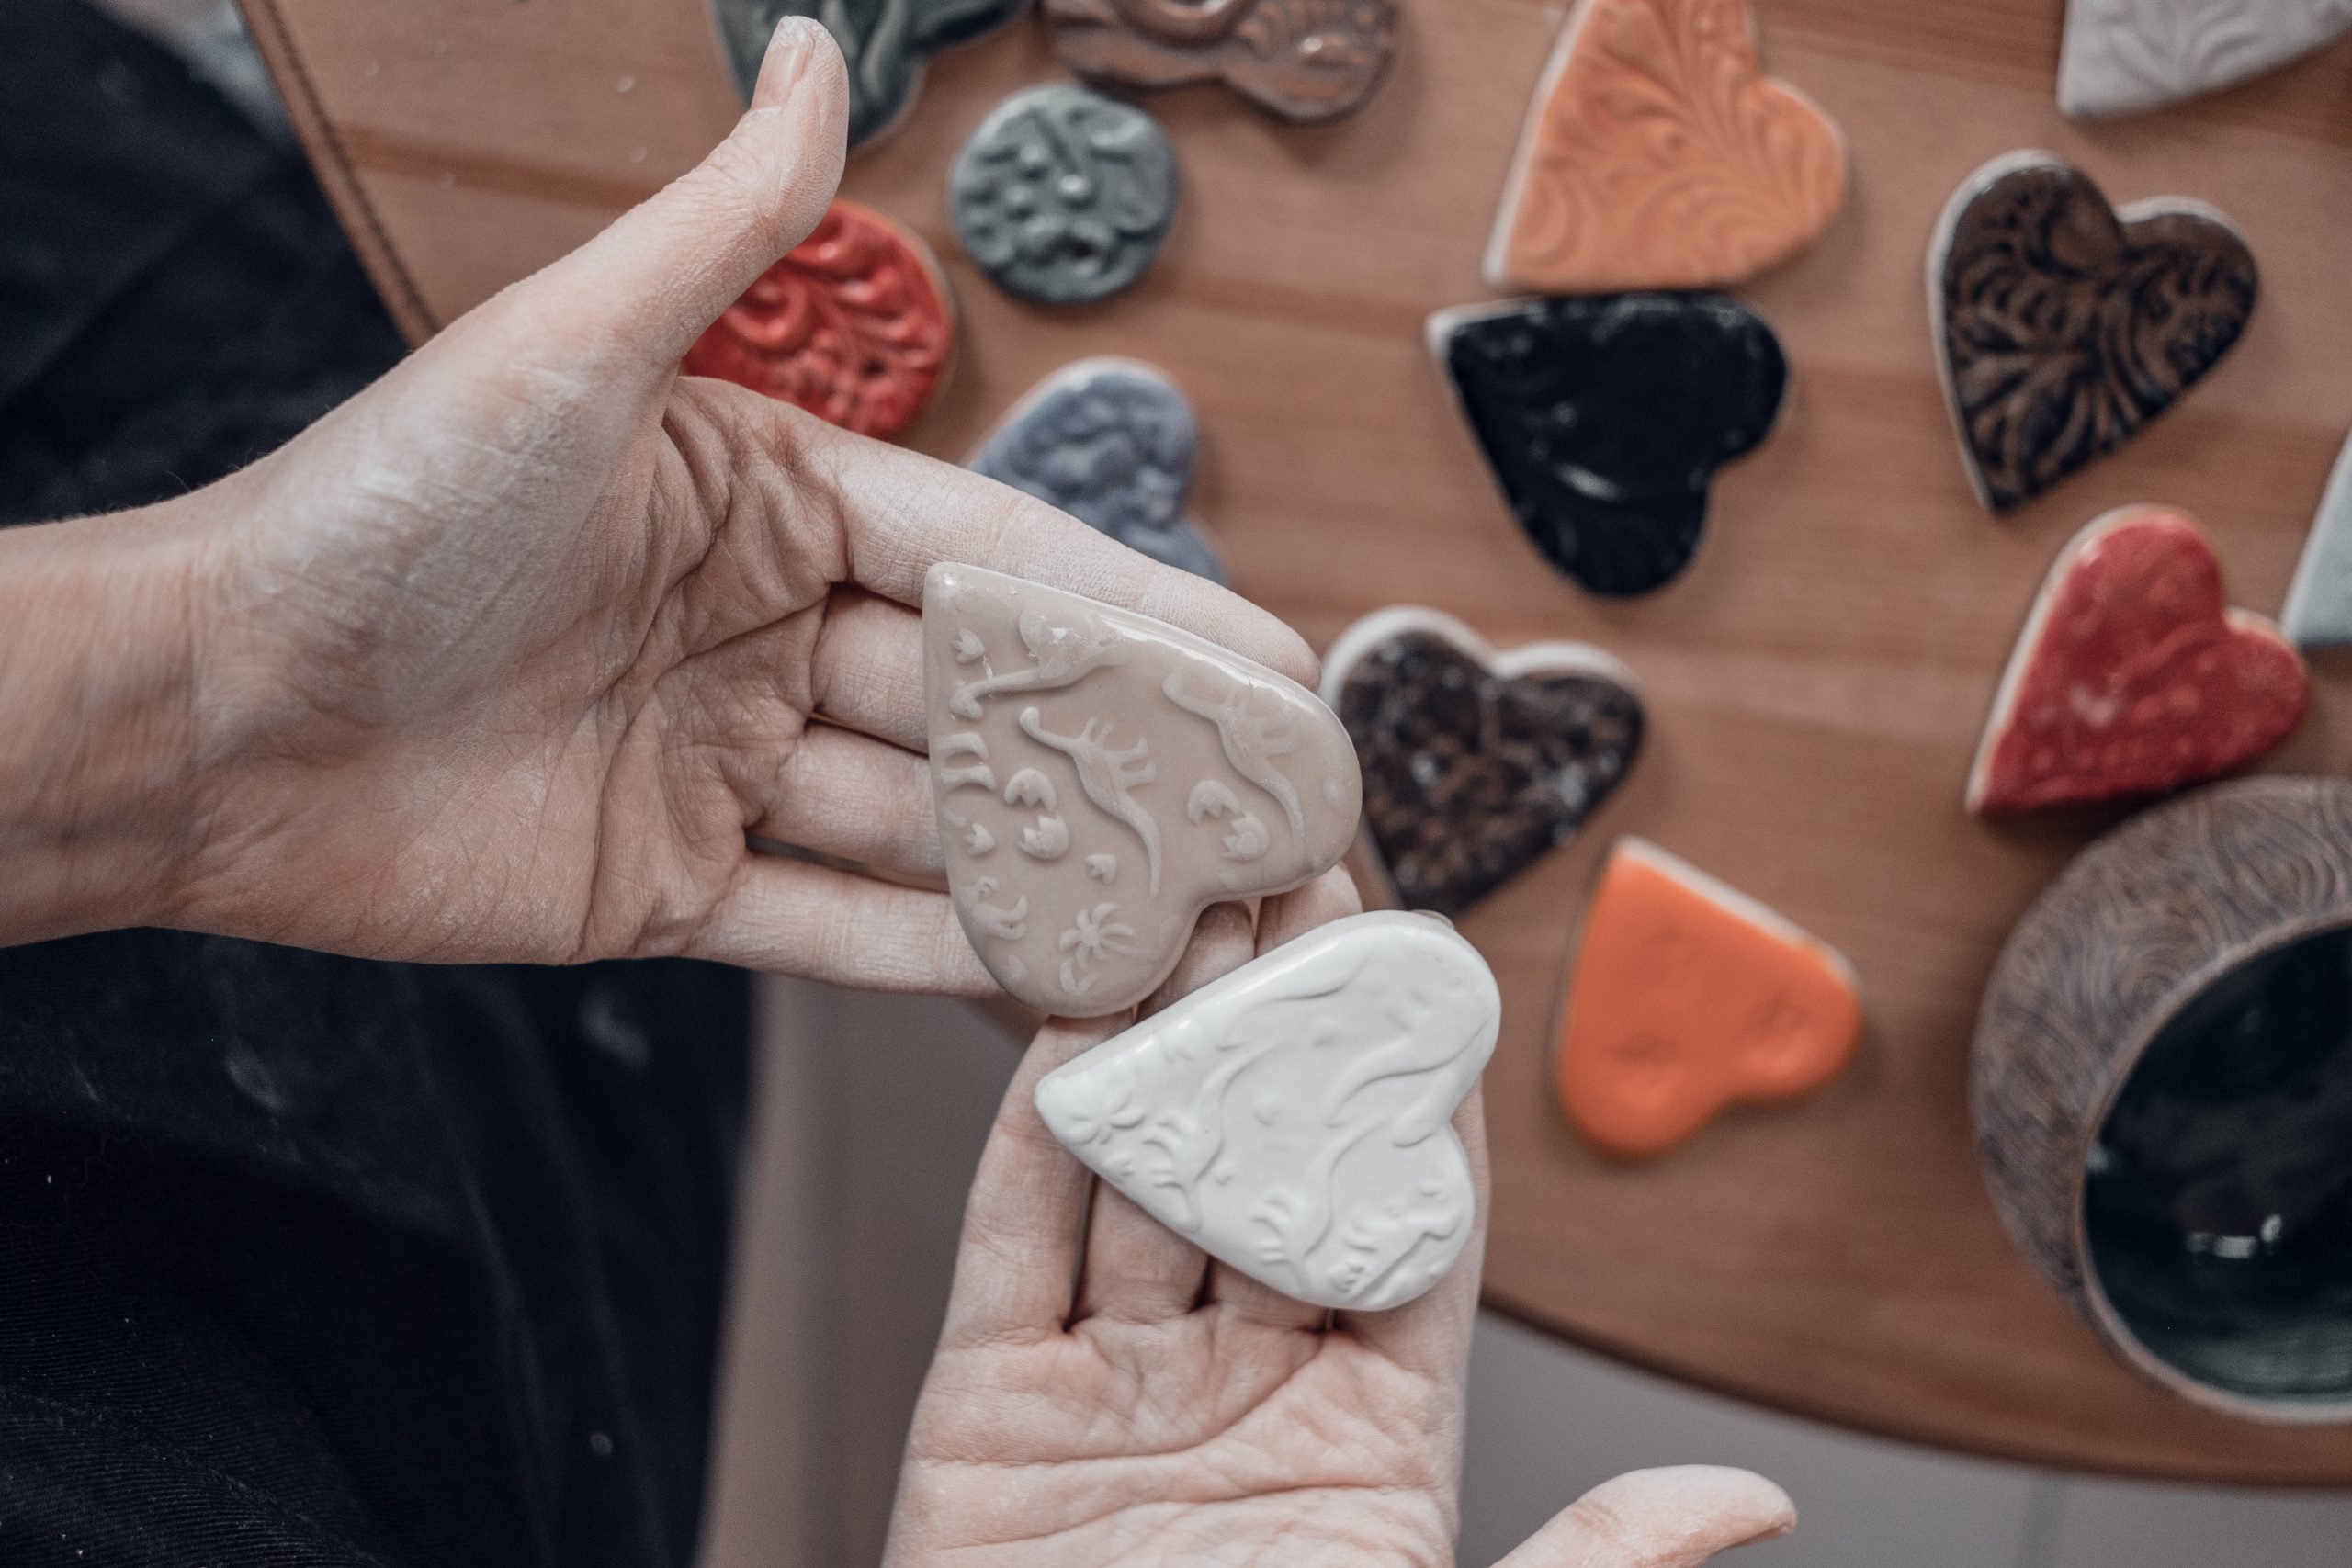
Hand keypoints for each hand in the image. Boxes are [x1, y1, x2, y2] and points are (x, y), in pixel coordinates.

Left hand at [0, 19, 1308, 982]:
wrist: (210, 713)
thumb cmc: (381, 511)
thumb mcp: (570, 348)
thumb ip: (726, 229)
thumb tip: (812, 49)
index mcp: (766, 501)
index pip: (992, 556)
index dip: (1131, 610)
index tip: (1261, 662)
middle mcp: (763, 632)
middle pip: (983, 700)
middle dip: (1124, 752)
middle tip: (1276, 805)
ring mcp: (726, 768)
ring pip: (930, 824)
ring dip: (1058, 868)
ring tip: (1206, 912)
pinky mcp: (676, 892)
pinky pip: (841, 926)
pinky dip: (945, 958)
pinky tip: (1061, 985)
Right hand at [885, 869, 1793, 1565]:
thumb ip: (1595, 1563)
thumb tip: (1752, 1501)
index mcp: (1375, 1431)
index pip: (1409, 1222)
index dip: (1414, 1088)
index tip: (1425, 965)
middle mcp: (1244, 1387)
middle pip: (1269, 1168)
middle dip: (1281, 1023)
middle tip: (1290, 880)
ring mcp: (1114, 1390)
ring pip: (1146, 1176)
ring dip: (1164, 1041)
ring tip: (1189, 907)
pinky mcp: (990, 1409)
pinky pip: (1020, 1244)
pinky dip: (1039, 1134)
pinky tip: (1073, 1027)